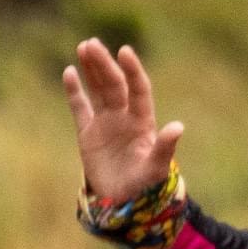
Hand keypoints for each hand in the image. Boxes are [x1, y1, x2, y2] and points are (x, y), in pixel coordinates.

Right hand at [62, 39, 184, 201]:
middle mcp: (124, 118)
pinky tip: (70, 72)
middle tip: (93, 44)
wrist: (124, 204)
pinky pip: (80, 107)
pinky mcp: (88, 133)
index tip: (125, 52)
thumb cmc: (145, 187)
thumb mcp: (157, 168)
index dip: (133, 71)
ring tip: (84, 46)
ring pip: (98, 90)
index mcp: (143, 122)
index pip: (138, 90)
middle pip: (114, 85)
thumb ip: (165, 147)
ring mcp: (106, 123)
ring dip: (92, 69)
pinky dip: (74, 91)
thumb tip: (178, 127)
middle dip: (104, 64)